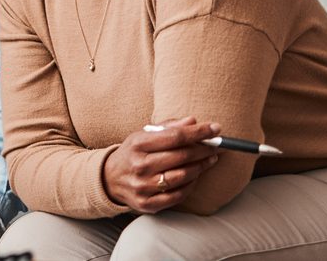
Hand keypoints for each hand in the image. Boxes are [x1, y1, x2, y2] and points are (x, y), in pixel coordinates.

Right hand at [102, 117, 221, 212]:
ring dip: (201, 167)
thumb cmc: (132, 153)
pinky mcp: (148, 203)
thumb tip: (193, 121)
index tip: (215, 128)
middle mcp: (139, 165)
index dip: (198, 132)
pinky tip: (196, 176)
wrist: (109, 179)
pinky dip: (191, 185)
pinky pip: (179, 195)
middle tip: (217, 145)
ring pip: (183, 176)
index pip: (175, 136)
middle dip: (204, 150)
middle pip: (182, 156)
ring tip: (210, 159)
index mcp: (137, 144)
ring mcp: (143, 186)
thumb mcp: (143, 135)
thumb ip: (168, 127)